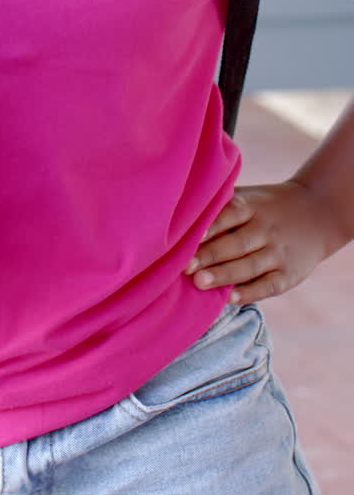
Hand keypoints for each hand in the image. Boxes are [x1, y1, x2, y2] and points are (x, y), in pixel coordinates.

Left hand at [184, 180, 343, 303]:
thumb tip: (178, 212)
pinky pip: (267, 285)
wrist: (317, 212)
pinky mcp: (289, 275)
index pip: (229, 214)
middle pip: (236, 243)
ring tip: (199, 282)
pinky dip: (249, 293)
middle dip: (210, 255)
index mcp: (253, 206)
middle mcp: (266, 229)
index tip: (185, 237)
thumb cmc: (265, 205)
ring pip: (250, 266)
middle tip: (185, 266)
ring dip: (224, 275)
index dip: (208, 226)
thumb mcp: (249, 196)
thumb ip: (221, 204)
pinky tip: (229, 298)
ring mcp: (279, 252)